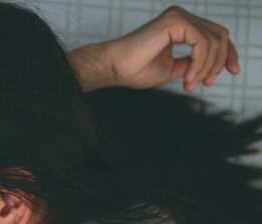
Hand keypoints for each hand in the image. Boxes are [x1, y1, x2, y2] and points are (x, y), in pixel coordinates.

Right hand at [71, 6, 238, 91]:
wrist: (114, 68)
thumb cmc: (134, 69)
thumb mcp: (172, 69)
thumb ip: (191, 65)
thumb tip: (209, 70)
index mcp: (180, 26)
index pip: (215, 35)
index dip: (227, 53)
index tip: (232, 71)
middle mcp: (181, 17)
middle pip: (220, 35)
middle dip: (222, 60)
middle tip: (208, 83)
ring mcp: (178, 17)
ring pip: (213, 40)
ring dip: (207, 66)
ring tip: (191, 82)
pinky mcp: (175, 21)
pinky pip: (202, 42)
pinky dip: (200, 61)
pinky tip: (188, 75)